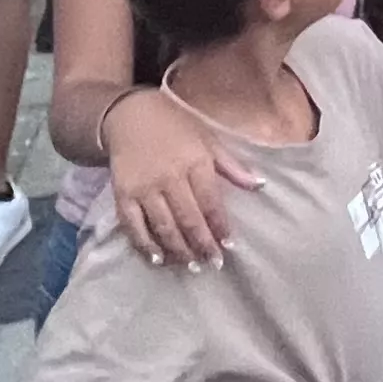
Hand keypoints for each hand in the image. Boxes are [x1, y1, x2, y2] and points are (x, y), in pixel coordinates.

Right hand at [106, 87, 258, 268]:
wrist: (130, 114)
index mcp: (195, 162)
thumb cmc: (176, 127)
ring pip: (163, 226)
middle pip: (188, 218)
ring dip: (178, 250)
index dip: (220, 226)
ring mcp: (144, 187)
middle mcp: (170, 177)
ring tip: (192, 266)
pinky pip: (133, 225)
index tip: (229, 245)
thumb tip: (260, 185)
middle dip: (202, 245)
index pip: (211, 202)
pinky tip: (157, 259)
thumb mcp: (208, 140)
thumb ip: (232, 166)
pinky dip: (144, 244)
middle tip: (214, 264)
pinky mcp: (123, 194)